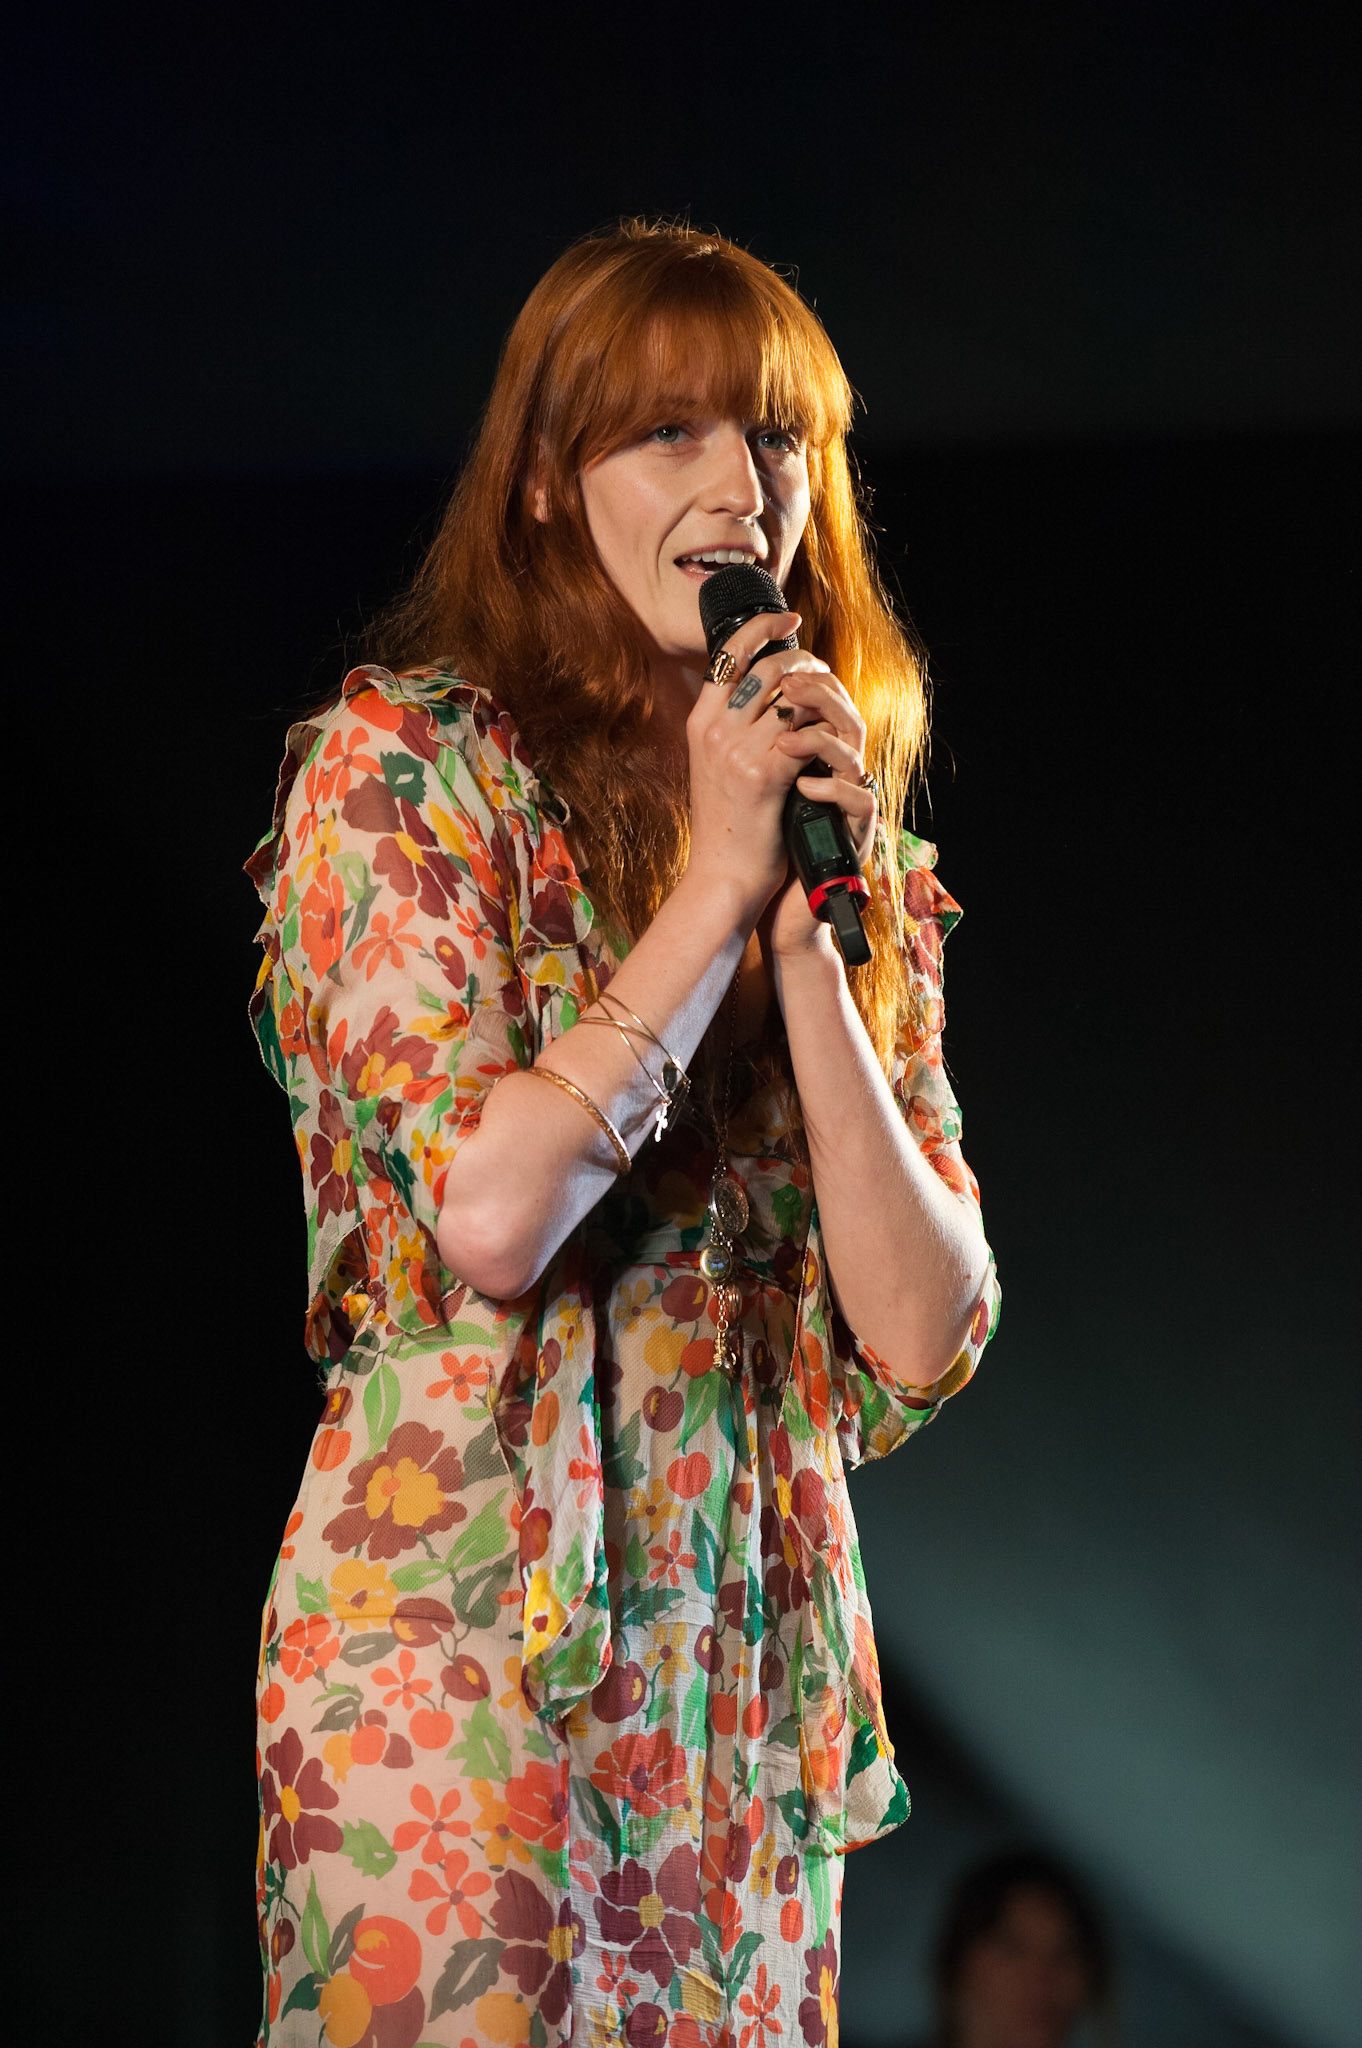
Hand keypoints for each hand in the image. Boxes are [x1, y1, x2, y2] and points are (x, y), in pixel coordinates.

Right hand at [683, 607, 834, 922]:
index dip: (762, 627)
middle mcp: (714, 730)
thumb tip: (767, 692)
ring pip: (793, 696)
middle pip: (768, 667)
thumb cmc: (727, 825)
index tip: (789, 617)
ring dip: (823, 696)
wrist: (723, 874)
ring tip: (835, 704)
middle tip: (825, 670)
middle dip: (805, 660)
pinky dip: (827, 733)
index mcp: (700, 722)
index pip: (729, 653)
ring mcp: (737, 751)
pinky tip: (837, 741)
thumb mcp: (716, 766)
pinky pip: (807, 734)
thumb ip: (732, 728)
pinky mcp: (765, 775)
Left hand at [764, 661, 875, 960]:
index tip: (778, 653)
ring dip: (822, 735)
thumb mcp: (747, 774)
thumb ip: (751, 732)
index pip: (823, 693)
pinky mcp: (852, 833)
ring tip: (791, 739)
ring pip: (856, 747)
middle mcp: (836, 769)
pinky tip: (805, 786)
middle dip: (816, 690)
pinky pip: (857, 799)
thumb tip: (728, 682)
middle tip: (787, 686)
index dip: (807, 666)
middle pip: (844, 709)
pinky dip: (830, 790)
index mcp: (814, 751)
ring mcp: (847, 799)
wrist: (759, 893)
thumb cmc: (754, 833)